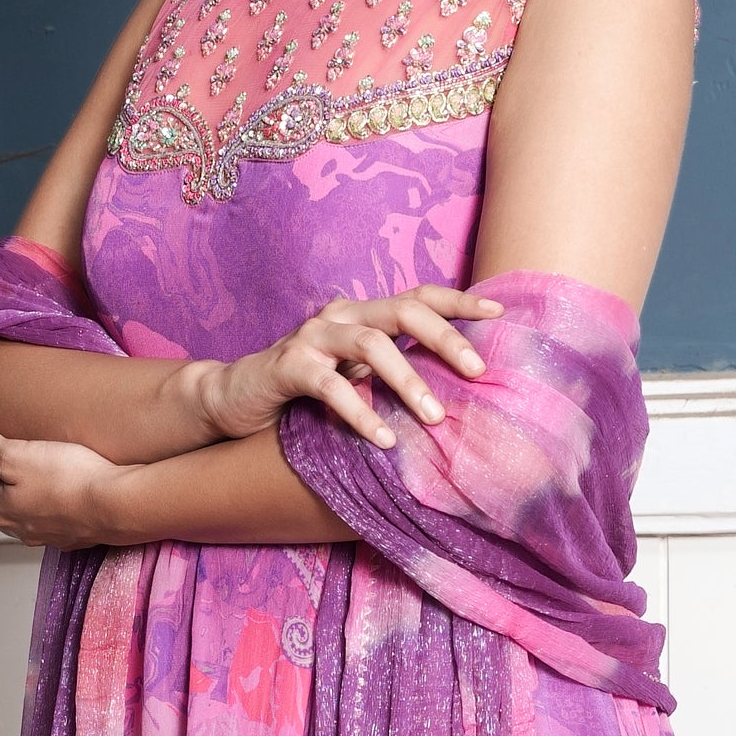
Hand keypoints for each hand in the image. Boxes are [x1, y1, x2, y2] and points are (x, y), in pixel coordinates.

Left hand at [0, 426, 139, 548]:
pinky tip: (49, 490)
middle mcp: (20, 528)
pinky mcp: (73, 533)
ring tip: (13, 475)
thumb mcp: (16, 455)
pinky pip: (46, 517)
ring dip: (9, 494)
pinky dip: (37, 502)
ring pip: (18, 513)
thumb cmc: (67, 480)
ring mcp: (47, 534)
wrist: (116, 505)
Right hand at [188, 289, 501, 452]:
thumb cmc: (306, 389)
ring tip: (434, 418)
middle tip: (479, 371)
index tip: (500, 314)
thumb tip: (458, 391)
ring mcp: (313, 337)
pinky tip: (383, 438)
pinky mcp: (289, 366)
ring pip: (371, 345)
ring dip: (408, 381)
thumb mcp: (356, 374)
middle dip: (445, 339)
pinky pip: (331, 386)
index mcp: (363, 313)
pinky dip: (361, 412)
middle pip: (403, 311)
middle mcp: (341, 315)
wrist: (235, 397)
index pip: (419, 297)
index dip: (460, 302)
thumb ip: (393, 370)